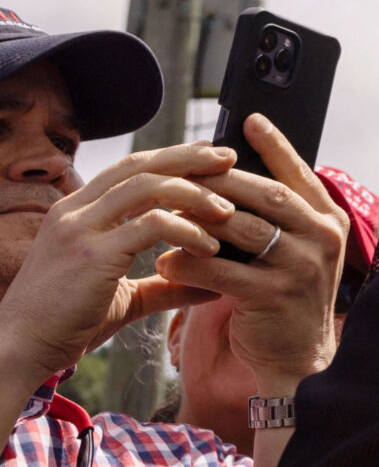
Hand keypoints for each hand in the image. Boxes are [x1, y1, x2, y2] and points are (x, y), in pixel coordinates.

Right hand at [0, 142, 234, 398]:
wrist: (18, 352)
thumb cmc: (65, 326)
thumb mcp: (121, 297)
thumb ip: (164, 284)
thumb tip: (214, 284)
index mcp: (74, 212)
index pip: (129, 168)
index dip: (172, 157)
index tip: (210, 154)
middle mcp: (74, 211)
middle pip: (141, 166)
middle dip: (190, 158)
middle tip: (230, 159)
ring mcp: (79, 229)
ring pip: (148, 187)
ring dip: (196, 194)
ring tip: (229, 210)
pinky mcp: (91, 254)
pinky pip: (151, 225)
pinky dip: (187, 231)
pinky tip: (210, 247)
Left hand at [155, 115, 346, 391]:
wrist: (299, 359)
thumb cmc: (287, 299)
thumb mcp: (296, 252)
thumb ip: (278, 219)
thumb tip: (231, 179)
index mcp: (329, 221)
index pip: (299, 174)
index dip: (275, 145)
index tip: (249, 120)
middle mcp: (322, 238)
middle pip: (266, 194)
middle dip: (221, 179)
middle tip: (183, 170)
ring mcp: (302, 267)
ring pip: (242, 227)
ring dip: (198, 218)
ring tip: (163, 213)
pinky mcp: (275, 296)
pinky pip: (222, 269)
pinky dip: (190, 262)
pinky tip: (166, 259)